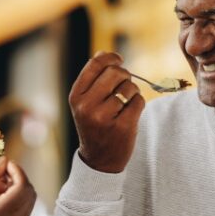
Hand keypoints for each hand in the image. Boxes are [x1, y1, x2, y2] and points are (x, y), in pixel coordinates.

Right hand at [0, 157, 36, 215]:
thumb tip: (3, 160)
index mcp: (4, 213)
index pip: (22, 186)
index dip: (17, 171)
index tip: (5, 164)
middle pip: (29, 191)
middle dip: (18, 178)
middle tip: (1, 174)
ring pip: (29, 198)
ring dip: (18, 187)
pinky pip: (26, 207)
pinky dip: (18, 197)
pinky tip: (0, 197)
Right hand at [68, 51, 143, 172]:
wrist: (100, 161)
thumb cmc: (95, 126)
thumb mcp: (85, 103)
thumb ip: (93, 80)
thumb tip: (105, 54)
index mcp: (76, 97)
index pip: (95, 64)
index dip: (111, 57)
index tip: (119, 60)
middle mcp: (87, 106)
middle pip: (115, 73)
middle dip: (124, 76)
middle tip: (123, 86)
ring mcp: (104, 117)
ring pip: (129, 87)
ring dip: (132, 92)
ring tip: (124, 104)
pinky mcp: (123, 127)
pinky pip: (139, 101)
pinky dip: (138, 104)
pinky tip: (130, 114)